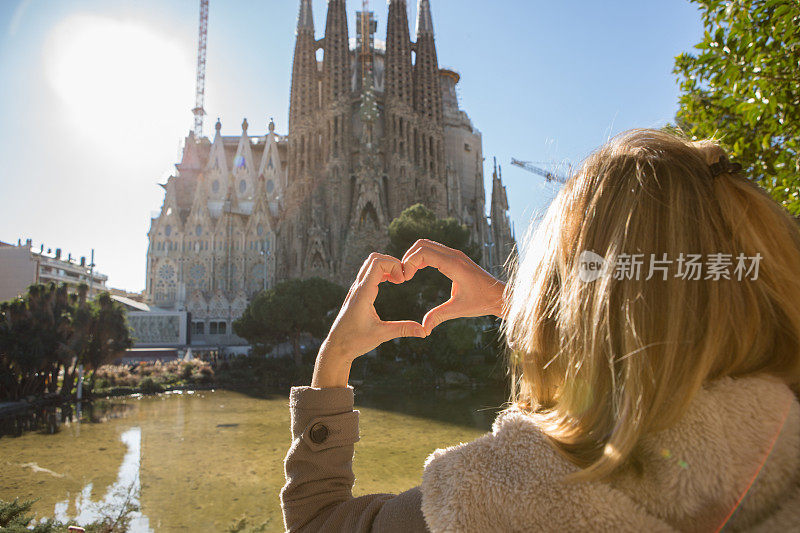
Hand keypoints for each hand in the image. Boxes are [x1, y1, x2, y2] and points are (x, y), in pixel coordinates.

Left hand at [312, 253, 425, 387]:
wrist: (336, 347)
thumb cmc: (355, 341)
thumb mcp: (381, 335)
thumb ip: (403, 330)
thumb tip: (424, 331)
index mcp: (363, 294)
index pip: (377, 263)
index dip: (394, 265)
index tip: (403, 281)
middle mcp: (358, 288)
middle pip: (373, 258)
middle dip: (392, 262)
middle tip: (403, 278)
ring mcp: (356, 289)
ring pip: (370, 264)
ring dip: (387, 266)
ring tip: (399, 280)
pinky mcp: (357, 293)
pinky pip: (369, 273)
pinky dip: (382, 272)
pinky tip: (392, 283)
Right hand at [402, 240, 505, 334]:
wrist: (499, 296)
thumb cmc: (482, 302)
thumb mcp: (459, 310)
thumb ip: (439, 316)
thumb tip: (423, 329)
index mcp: (454, 265)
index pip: (424, 252)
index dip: (409, 263)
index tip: (405, 279)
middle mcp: (454, 255)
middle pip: (422, 244)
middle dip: (408, 258)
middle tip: (403, 276)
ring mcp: (455, 254)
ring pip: (427, 245)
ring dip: (414, 256)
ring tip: (408, 274)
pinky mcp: (455, 258)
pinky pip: (433, 250)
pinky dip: (422, 257)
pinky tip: (418, 272)